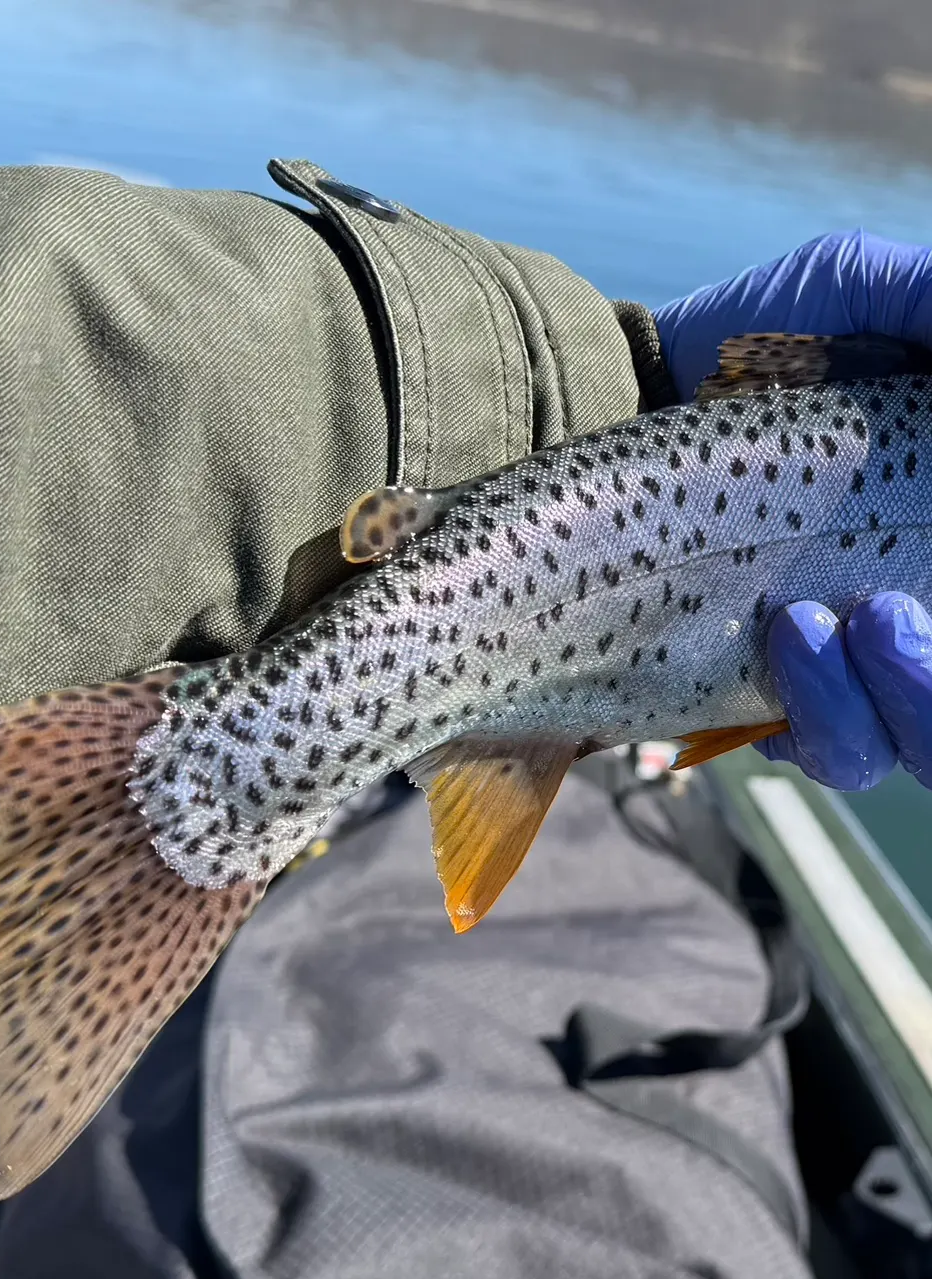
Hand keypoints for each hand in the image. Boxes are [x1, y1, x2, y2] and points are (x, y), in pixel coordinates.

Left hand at [655, 234, 931, 790]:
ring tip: (805, 623)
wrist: (620, 398)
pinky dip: (815, 719)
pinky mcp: (761, 695)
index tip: (925, 588)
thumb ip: (924, 300)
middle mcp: (912, 610)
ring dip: (881, 701)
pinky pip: (820, 748)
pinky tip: (778, 647)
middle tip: (889, 613)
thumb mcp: (850, 287)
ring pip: (899, 743)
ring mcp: (843, 663)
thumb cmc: (744, 342)